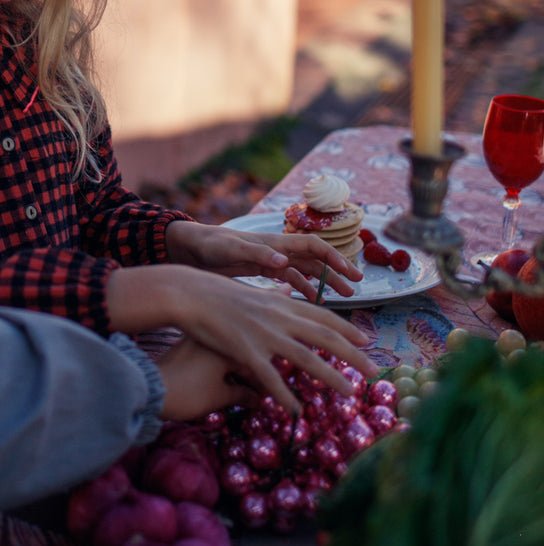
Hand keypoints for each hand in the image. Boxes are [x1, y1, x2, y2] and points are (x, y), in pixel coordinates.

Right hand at [105, 263, 372, 411]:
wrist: (188, 293)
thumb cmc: (216, 294)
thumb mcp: (251, 296)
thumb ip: (272, 303)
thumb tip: (286, 302)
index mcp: (281, 302)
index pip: (322, 316)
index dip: (346, 329)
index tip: (367, 340)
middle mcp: (279, 316)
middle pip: (325, 337)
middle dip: (353, 354)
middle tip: (374, 370)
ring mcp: (264, 334)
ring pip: (306, 358)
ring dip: (331, 376)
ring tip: (350, 392)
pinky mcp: (246, 351)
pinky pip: (270, 378)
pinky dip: (285, 395)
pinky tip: (298, 411)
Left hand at [157, 337, 256, 421]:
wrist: (151, 389)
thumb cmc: (190, 393)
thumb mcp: (220, 397)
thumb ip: (243, 395)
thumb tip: (259, 400)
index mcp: (226, 345)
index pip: (256, 362)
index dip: (265, 382)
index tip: (268, 397)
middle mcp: (213, 336)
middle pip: (242, 354)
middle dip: (252, 376)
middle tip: (256, 396)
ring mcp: (199, 339)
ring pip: (227, 352)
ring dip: (236, 370)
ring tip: (242, 390)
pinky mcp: (187, 345)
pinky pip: (212, 352)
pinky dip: (221, 366)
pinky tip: (225, 380)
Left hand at [167, 219, 362, 298]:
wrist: (190, 250)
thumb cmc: (209, 245)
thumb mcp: (229, 249)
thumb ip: (256, 254)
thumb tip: (284, 261)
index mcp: (275, 242)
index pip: (314, 246)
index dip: (335, 258)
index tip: (352, 273)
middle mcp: (278, 250)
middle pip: (315, 260)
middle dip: (337, 272)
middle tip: (355, 289)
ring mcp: (272, 261)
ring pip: (306, 271)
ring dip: (324, 283)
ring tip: (342, 298)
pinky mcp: (263, 272)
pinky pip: (291, 280)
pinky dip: (305, 290)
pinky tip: (313, 303)